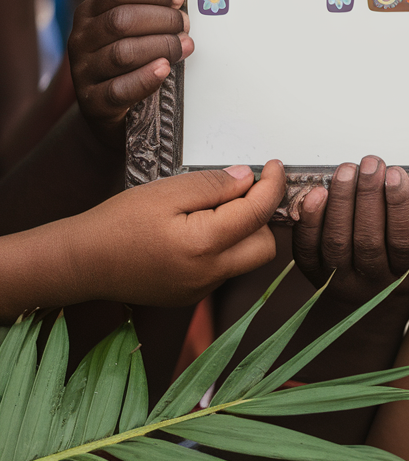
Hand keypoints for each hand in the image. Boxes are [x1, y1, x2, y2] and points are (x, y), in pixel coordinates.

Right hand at [67, 161, 285, 306]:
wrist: (81, 262)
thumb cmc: (119, 223)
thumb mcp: (166, 191)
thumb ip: (213, 185)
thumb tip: (249, 178)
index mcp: (205, 246)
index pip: (259, 212)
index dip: (273, 184)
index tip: (275, 165)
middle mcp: (209, 275)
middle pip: (265, 246)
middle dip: (263, 215)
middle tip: (244, 190)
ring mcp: (200, 290)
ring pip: (247, 259)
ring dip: (245, 232)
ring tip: (217, 207)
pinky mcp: (190, 295)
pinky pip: (224, 269)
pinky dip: (224, 247)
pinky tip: (200, 228)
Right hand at [68, 0, 192, 147]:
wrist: (109, 110)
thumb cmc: (129, 62)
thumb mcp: (132, 32)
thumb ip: (150, 13)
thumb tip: (183, 3)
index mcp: (90, 13)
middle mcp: (81, 39)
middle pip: (122, 20)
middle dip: (164, 20)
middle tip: (186, 26)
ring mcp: (83, 71)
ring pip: (123, 52)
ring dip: (162, 46)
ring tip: (184, 46)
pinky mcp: (92, 103)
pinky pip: (119, 89)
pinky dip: (145, 78)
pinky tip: (164, 69)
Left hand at [292, 157, 408, 310]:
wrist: (373, 305)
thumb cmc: (404, 270)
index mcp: (403, 278)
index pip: (402, 242)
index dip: (399, 206)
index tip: (397, 173)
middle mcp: (370, 282)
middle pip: (367, 240)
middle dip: (369, 195)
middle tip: (372, 164)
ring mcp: (339, 281)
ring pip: (337, 242)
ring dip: (341, 201)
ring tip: (348, 170)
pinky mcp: (313, 275)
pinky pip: (307, 249)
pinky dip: (309, 221)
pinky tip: (318, 193)